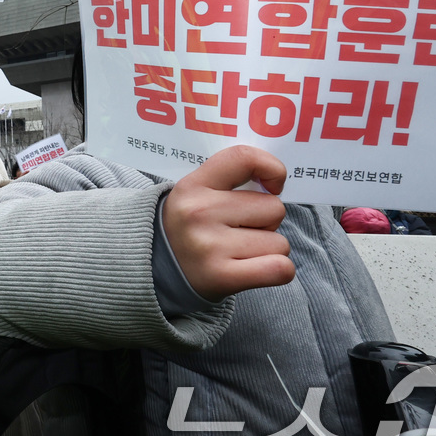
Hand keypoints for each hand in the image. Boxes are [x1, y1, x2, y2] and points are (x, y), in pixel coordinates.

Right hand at [161, 145, 294, 299]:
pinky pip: (280, 269)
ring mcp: (210, 247)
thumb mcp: (194, 194)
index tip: (272, 186)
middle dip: (266, 222)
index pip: (244, 158)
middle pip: (274, 208)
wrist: (155, 268)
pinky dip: (278, 271)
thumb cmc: (188, 228)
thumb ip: (229, 179)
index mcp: (193, 186)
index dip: (272, 169)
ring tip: (239, 252)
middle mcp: (199, 213)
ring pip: (280, 243)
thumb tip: (275, 184)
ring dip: (268, 250)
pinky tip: (257, 270)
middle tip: (239, 231)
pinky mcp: (221, 277)